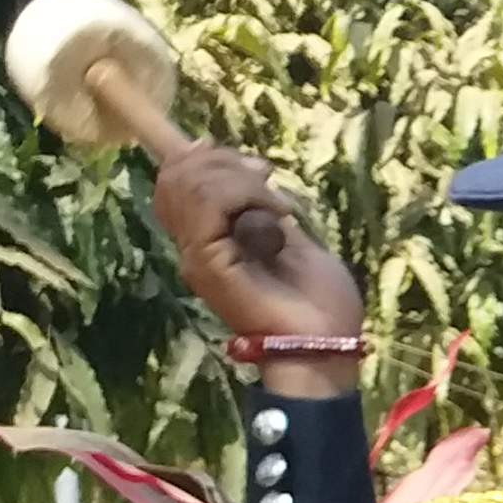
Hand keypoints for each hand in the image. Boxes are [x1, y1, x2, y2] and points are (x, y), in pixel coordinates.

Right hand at [149, 139, 363, 396]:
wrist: (327, 346)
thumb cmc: (321, 303)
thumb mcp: (298, 241)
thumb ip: (267, 210)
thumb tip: (253, 171)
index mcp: (210, 240)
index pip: (175, 184)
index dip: (197, 157)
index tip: (240, 156)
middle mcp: (194, 246)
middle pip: (176, 175)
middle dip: (223, 160)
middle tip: (267, 177)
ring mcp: (197, 254)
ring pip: (189, 182)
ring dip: (240, 178)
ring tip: (277, 206)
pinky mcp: (207, 261)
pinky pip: (207, 202)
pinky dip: (244, 193)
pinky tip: (275, 215)